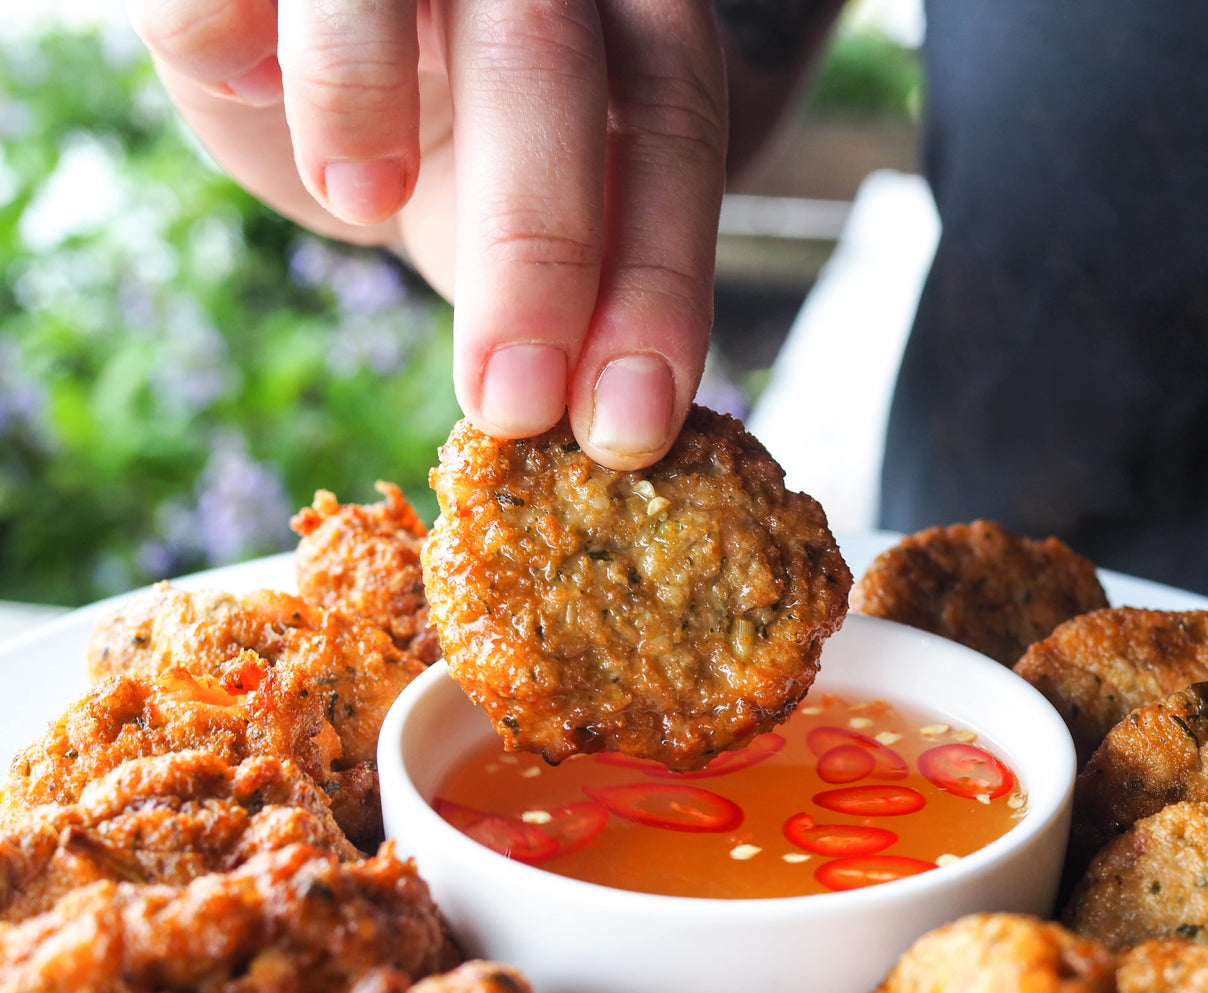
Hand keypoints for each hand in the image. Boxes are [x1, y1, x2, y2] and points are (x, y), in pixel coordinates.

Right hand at [127, 0, 728, 468]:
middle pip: (543, 60)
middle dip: (537, 246)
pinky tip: (248, 84)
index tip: (629, 423)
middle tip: (513, 401)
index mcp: (619, 4)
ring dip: (361, 103)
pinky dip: (227, 40)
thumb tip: (615, 426)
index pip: (671, 114)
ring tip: (361, 197)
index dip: (659, 270)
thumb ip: (593, 282)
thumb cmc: (464, 142)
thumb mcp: (548, 212)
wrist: (328, 57)